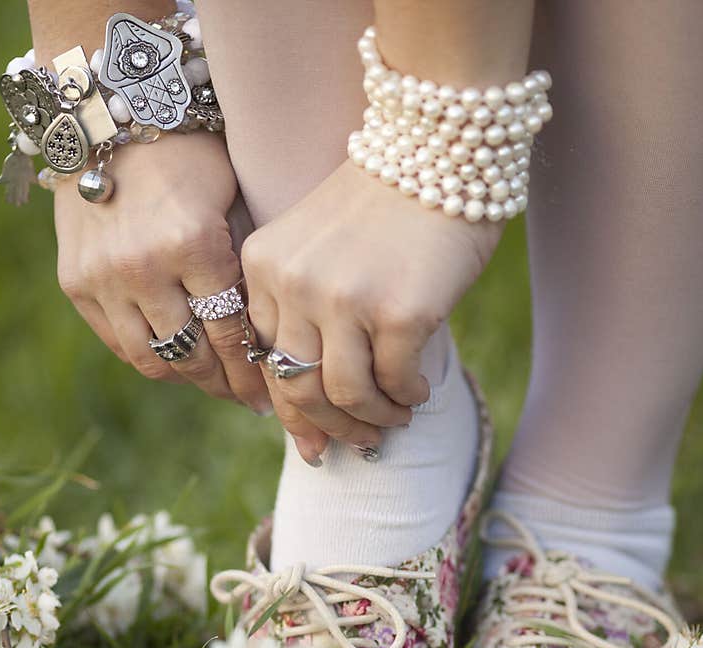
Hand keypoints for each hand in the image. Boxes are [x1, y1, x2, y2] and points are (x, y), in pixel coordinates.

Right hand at [54, 132, 269, 412]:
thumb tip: (269, 336)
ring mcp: (104, 278)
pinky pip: (117, 342)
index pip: (231, 333)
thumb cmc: (190, 153)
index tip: (271, 394)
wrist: (110, 117)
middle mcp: (145, 268)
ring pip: (152, 359)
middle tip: (248, 398)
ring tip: (212, 382)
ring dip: (186, 377)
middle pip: (192, 355)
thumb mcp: (233, 200)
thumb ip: (244, 267)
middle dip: (225, 384)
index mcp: (195, 244)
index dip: (253, 373)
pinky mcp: (75, 282)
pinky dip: (148, 356)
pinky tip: (174, 358)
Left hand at [241, 159, 502, 459]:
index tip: (315, 444)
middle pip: (298, 388)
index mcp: (263, 268)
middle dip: (332, 427)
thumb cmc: (381, 206)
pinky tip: (419, 391)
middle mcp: (294, 284)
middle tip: (363, 441)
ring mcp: (344, 298)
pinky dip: (408, 396)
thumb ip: (301, 312)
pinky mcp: (399, 310)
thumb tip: (311, 404)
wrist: (439, 148)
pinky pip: (395, 381)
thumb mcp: (315, 250)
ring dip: (373, 419)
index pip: (264, 362)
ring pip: (344, 394)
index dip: (291, 414)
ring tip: (396, 418)